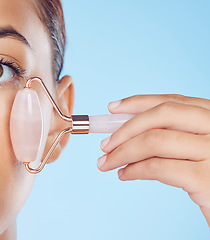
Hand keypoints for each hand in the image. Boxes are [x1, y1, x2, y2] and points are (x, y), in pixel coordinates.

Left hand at [97, 94, 209, 225]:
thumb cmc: (207, 174)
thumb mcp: (192, 147)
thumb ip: (168, 134)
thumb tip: (123, 130)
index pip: (170, 101)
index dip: (137, 103)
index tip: (112, 108)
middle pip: (161, 116)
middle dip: (125, 129)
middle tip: (105, 145)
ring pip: (154, 141)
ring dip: (122, 152)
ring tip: (107, 162)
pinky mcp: (204, 178)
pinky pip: (156, 167)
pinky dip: (133, 170)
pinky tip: (124, 174)